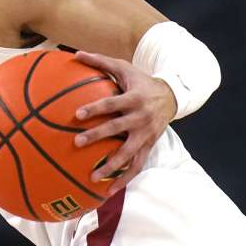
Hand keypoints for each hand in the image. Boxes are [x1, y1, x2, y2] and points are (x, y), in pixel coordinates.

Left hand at [72, 50, 176, 184]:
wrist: (171, 96)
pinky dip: (124, 180)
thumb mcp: (124, 68)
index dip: (95, 109)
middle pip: (117, 129)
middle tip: (76, 142)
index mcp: (134, 98)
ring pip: (129, 154)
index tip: (77, 115)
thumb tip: (74, 54)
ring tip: (92, 177)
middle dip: (97, 136)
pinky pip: (136, 167)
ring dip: (111, 166)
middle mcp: (141, 118)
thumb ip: (100, 62)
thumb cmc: (140, 81)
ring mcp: (146, 135)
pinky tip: (107, 191)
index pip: (112, 104)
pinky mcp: (148, 147)